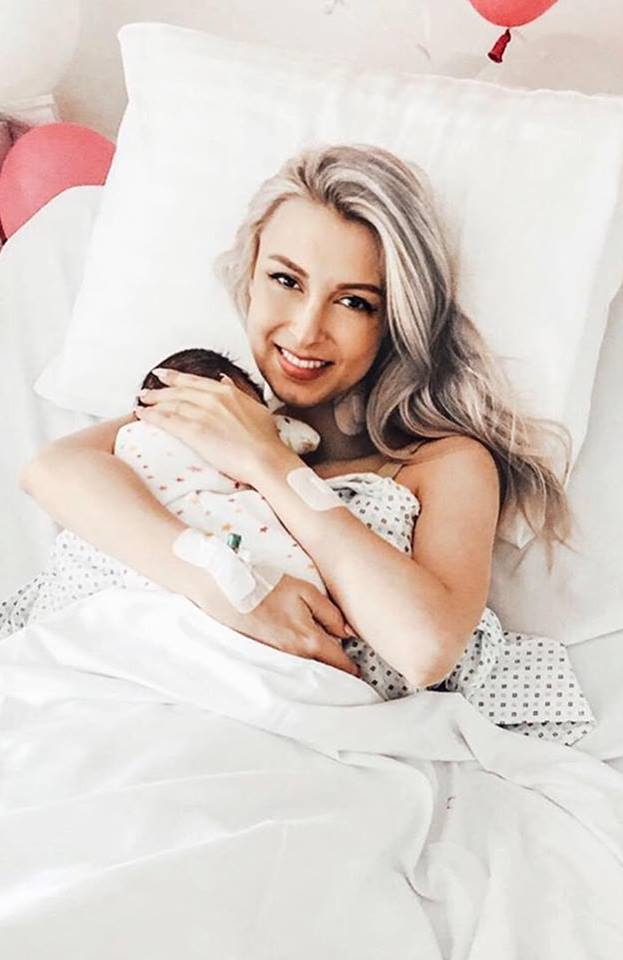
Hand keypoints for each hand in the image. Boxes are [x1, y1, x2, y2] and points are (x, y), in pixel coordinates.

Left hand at [134, 368, 286, 484]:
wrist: (265, 458)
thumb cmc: (265, 441)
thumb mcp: (255, 409)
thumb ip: (237, 393)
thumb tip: (225, 381)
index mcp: (227, 392)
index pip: (194, 381)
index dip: (175, 378)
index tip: (163, 375)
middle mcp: (212, 398)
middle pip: (178, 390)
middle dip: (159, 390)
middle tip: (146, 391)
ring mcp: (202, 414)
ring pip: (170, 404)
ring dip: (153, 403)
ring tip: (142, 403)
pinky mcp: (194, 431)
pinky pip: (167, 420)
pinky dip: (152, 416)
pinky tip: (142, 415)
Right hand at [196, 573, 360, 678]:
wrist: (226, 591)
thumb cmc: (267, 587)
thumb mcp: (305, 591)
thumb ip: (331, 613)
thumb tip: (347, 633)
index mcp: (309, 640)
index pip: (341, 665)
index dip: (354, 669)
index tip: (360, 672)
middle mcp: (294, 657)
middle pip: (323, 675)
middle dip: (335, 675)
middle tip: (346, 674)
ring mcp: (277, 662)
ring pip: (304, 675)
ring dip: (316, 673)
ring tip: (324, 669)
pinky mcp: (262, 661)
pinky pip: (286, 673)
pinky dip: (296, 672)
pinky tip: (298, 664)